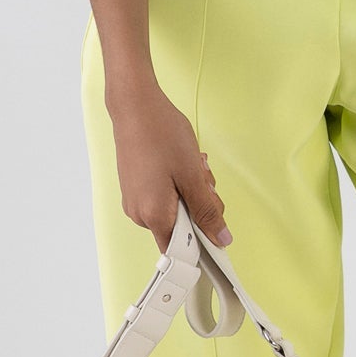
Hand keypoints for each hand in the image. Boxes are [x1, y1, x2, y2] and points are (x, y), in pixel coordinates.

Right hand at [104, 75, 233, 255]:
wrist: (134, 105)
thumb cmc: (161, 134)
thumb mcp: (193, 175)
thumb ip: (207, 211)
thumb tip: (221, 239)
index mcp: (154, 215)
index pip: (182, 251)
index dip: (203, 242)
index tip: (216, 226)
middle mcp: (139, 213)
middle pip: (182, 226)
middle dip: (200, 204)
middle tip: (201, 176)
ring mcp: (135, 200)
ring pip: (175, 208)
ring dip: (190, 189)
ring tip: (188, 162)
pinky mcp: (135, 187)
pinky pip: (164, 196)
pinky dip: (177, 183)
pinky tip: (178, 162)